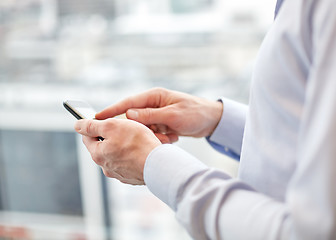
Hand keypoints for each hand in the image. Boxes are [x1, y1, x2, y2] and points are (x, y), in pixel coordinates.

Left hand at [74, 118, 160, 184]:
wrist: (159, 164)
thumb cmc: (137, 143)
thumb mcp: (112, 126)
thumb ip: (92, 125)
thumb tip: (77, 125)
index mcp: (98, 154)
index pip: (87, 137)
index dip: (93, 126)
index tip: (103, 120)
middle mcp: (106, 167)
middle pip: (104, 146)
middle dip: (112, 136)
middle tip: (125, 127)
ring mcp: (120, 174)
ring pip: (117, 155)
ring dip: (123, 146)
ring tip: (138, 138)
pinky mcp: (132, 177)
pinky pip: (129, 163)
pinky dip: (133, 156)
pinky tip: (142, 150)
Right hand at [95, 88, 222, 141]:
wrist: (212, 120)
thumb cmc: (195, 112)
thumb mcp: (173, 115)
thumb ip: (151, 115)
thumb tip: (128, 115)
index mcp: (154, 96)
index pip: (127, 103)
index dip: (111, 111)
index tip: (96, 118)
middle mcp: (153, 104)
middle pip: (134, 120)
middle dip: (142, 131)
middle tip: (157, 135)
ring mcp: (157, 115)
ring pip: (144, 130)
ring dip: (155, 136)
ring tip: (171, 136)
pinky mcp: (162, 124)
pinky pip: (153, 134)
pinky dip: (162, 139)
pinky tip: (174, 136)